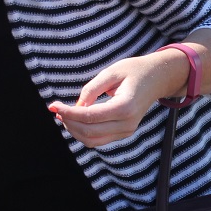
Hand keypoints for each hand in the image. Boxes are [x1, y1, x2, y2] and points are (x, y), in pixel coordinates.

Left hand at [49, 50, 184, 146]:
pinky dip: (83, 133)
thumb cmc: (135, 71)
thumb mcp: (112, 72)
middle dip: (68, 121)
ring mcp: (127, 131)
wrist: (158, 79)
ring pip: (92, 140)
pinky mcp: (124, 133)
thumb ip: (92, 89)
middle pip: (88, 131)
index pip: (89, 116)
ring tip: (63, 115)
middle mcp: (127, 124)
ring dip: (74, 130)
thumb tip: (76, 106)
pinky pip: (99, 140)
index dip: (68, 112)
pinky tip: (75, 120)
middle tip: (56, 109)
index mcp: (125, 107)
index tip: (53, 105)